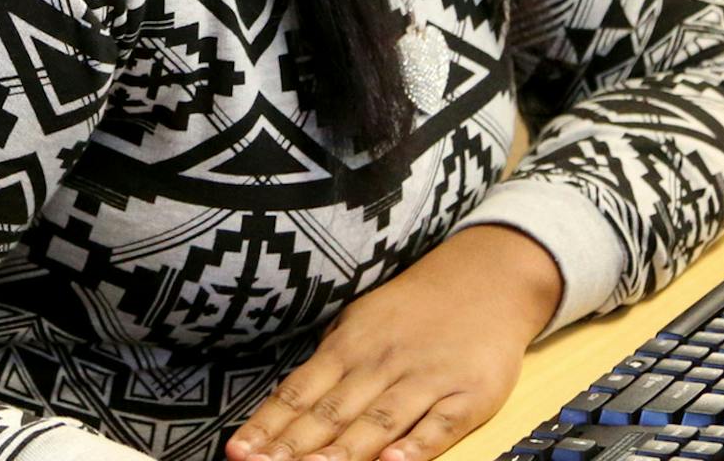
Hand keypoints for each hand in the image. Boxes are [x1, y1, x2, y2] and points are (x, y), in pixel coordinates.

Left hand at [225, 227, 563, 460]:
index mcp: (349, 347)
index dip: (268, 425)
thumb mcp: (360, 323)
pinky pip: (439, 425)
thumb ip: (328, 365)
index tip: (238, 451)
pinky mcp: (468, 395)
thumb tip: (286, 405)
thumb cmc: (412, 311)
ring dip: (343, 452)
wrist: (485, 280)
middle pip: (330, 414)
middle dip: (293, 447)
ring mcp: (425, 380)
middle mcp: (381, 364)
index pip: (299, 393)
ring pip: (378, 422)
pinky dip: (416, 445)